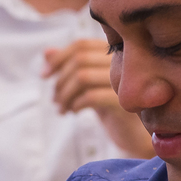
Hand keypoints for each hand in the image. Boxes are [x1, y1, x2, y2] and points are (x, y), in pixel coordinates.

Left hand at [44, 39, 152, 158]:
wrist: (135, 136)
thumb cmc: (111, 107)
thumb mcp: (88, 86)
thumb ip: (70, 66)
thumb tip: (47, 52)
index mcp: (114, 54)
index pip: (81, 45)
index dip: (58, 58)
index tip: (44, 75)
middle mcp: (122, 62)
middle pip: (79, 60)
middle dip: (60, 80)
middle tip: (54, 100)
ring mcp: (125, 81)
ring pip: (82, 77)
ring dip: (65, 95)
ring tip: (62, 109)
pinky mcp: (124, 102)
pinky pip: (91, 97)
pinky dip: (76, 104)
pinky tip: (74, 112)